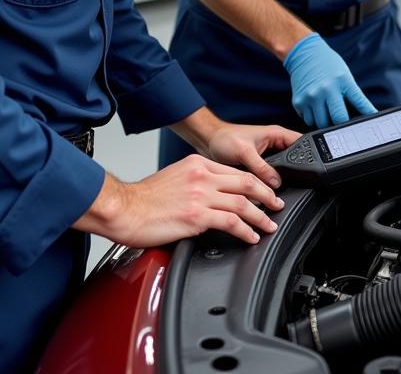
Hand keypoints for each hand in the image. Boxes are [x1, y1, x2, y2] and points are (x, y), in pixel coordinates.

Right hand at [78, 154, 285, 246]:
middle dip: (266, 195)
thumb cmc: (143, 199)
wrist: (123, 209)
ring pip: (243, 203)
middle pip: (245, 182)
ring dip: (261, 216)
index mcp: (196, 164)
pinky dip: (246, 230)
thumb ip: (195, 181)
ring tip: (269, 225)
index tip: (264, 191)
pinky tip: (251, 236)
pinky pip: (231, 223)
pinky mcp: (197, 216)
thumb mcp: (173, 177)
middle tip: (277, 204)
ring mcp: (201, 195)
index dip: (255, 182)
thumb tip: (211, 196)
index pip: (235, 171)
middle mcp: (202, 176)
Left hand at [206, 122, 301, 189]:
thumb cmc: (224, 138)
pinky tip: (266, 194)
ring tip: (277, 193)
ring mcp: (267, 157)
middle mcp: (274, 145)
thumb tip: (276, 183)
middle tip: (291, 187)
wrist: (208, 142)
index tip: (306, 172)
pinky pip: (270, 177)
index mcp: (276, 134)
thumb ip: (261, 167)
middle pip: (294, 160)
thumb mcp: (245, 152)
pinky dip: (269, 185)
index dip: (307, 156)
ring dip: (280, 181)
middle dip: (293, 174)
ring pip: (282, 171)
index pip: (301, 143)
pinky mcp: (259, 167)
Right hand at [283, 32, 377, 127]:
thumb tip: (362, 114)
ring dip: (325, 121)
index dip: (367, 114)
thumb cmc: (328, 64)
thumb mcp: (344, 75)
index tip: (370, 122)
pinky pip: (308, 120)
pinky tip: (315, 106)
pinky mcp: (299, 101)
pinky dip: (313, 117)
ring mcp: (311, 96)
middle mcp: (326, 89)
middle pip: (338, 119)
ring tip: (325, 110)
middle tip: (340, 117)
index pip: (359, 103)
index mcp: (342, 81)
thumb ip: (351, 94)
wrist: (304, 53)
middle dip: (341, 122)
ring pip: (321, 123)